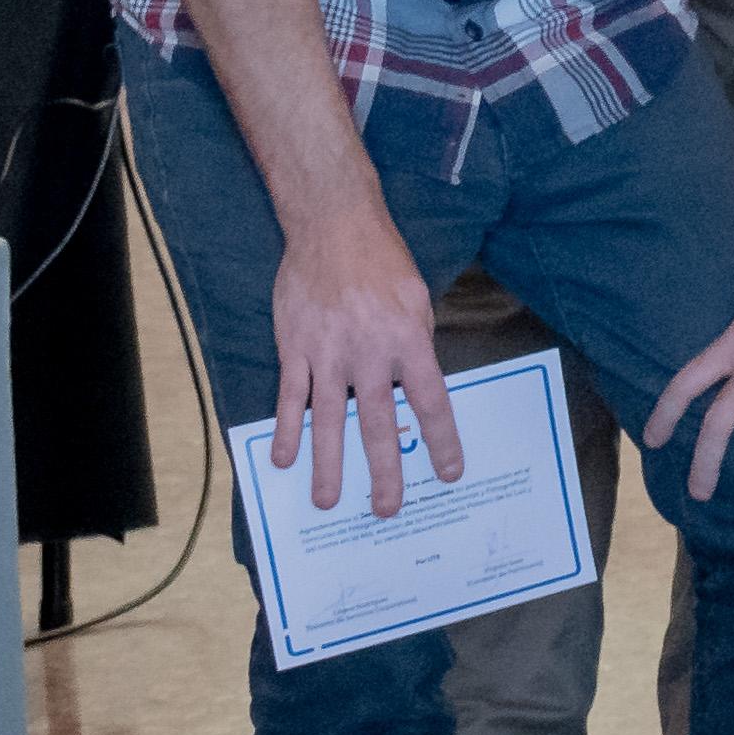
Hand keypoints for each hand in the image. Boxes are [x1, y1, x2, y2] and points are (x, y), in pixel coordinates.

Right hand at [268, 203, 457, 517]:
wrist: (333, 226)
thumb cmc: (382, 261)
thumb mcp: (417, 299)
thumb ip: (416, 343)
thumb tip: (416, 384)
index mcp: (410, 341)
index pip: (431, 402)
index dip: (442, 441)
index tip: (449, 473)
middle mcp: (369, 354)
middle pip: (379, 424)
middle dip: (384, 470)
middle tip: (386, 508)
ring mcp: (328, 355)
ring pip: (329, 421)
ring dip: (328, 464)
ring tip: (328, 501)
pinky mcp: (295, 349)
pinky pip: (291, 399)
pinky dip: (287, 431)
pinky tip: (284, 460)